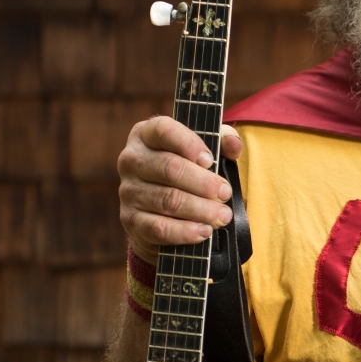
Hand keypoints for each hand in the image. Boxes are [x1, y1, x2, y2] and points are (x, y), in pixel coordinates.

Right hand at [117, 118, 241, 261]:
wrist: (161, 211)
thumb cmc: (187, 173)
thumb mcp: (203, 152)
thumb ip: (221, 142)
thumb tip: (233, 145)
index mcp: (146, 135)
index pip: (163, 130)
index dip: (189, 144)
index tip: (210, 160)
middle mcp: (132, 160)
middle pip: (170, 168)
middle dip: (204, 183)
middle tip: (225, 193)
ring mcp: (128, 190)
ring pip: (167, 200)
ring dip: (201, 209)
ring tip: (222, 216)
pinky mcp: (130, 219)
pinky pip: (159, 227)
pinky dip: (185, 231)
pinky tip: (204, 231)